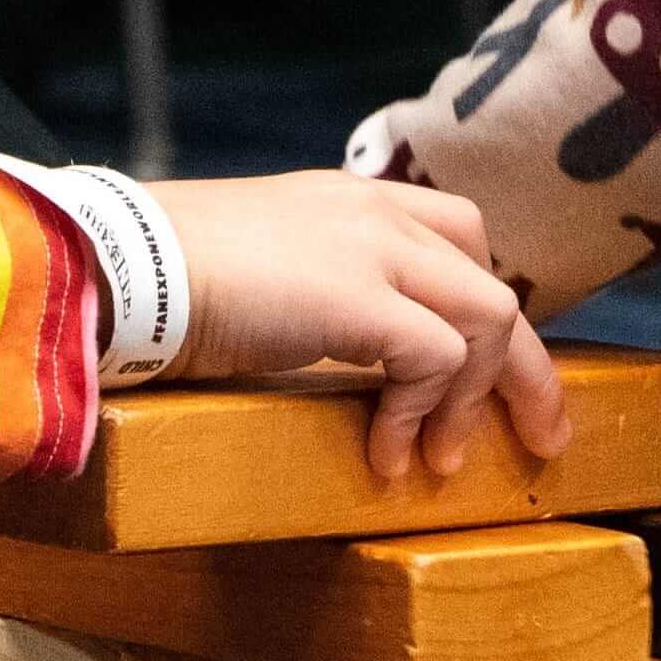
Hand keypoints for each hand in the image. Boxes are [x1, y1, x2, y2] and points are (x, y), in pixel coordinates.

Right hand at [150, 173, 572, 480]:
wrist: (121, 268)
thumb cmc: (163, 280)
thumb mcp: (260, 274)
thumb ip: (312, 294)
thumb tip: (342, 363)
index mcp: (349, 201)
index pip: (456, 238)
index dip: (482, 313)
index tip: (484, 379)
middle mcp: (375, 211)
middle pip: (493, 278)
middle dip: (523, 366)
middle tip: (540, 434)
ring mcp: (374, 246)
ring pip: (489, 315)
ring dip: (473, 399)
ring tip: (440, 460)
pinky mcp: (363, 296)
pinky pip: (438, 357)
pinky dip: (425, 413)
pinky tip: (389, 454)